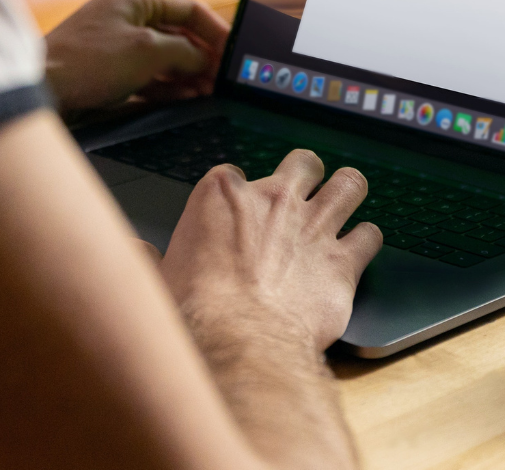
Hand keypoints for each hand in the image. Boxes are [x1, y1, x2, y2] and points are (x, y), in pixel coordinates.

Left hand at [45, 0, 228, 114]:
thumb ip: (184, 53)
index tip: (233, 53)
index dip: (216, 30)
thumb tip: (205, 60)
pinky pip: (149, 75)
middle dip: (203, 57)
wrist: (42, 89)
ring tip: (209, 92)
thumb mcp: (148, 52)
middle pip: (178, 34)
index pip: (189, 9)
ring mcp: (118, 43)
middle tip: (223, 79)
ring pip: (165, 57)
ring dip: (188, 74)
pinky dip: (168, 85)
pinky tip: (187, 97)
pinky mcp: (110, 69)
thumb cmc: (88, 61)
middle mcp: (127, 16)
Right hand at [159, 150, 383, 350]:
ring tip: (345, 201)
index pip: (235, 174)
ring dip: (348, 192)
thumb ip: (148, 257)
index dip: (239, 194)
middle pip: (303, 163)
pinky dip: (366, 241)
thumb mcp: (157, 278)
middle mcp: (274, 200)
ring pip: (349, 184)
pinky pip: (370, 235)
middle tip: (302, 194)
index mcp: (222, 195)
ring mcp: (314, 226)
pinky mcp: (343, 261)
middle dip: (306, 175)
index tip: (237, 214)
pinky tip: (359, 250)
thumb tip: (133, 251)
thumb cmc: (196, 312)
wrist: (239, 341)